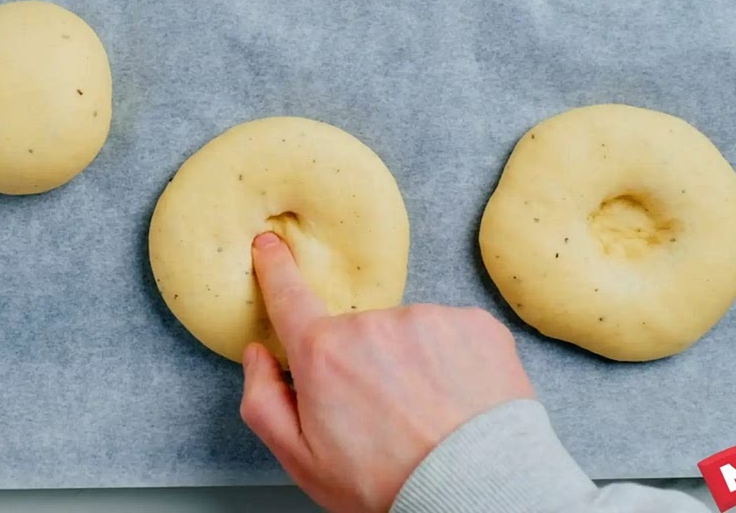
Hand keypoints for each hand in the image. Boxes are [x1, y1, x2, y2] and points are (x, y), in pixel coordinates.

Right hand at [240, 232, 535, 512]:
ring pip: (408, 334)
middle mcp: (374, 324)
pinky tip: (458, 400)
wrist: (477, 491)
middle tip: (385, 414)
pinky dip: (453, 362)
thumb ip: (262, 401)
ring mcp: (429, 319)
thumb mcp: (302, 461)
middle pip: (357, 332)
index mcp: (324, 354)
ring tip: (428, 413)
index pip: (289, 296)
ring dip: (412, 363)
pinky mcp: (475, 324)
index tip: (271, 246)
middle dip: (363, 363)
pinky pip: (452, 334)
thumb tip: (258, 353)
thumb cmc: (388, 483)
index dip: (276, 269)